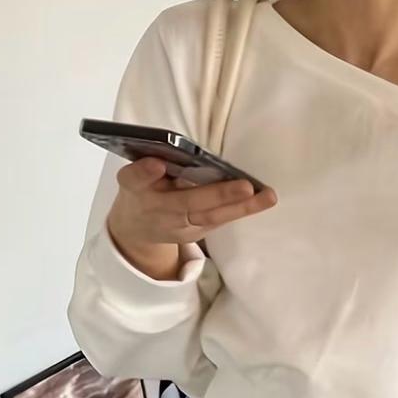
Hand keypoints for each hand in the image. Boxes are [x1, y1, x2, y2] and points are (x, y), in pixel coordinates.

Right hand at [106, 157, 277, 277]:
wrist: (138, 232)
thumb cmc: (139, 196)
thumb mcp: (130, 180)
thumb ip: (140, 172)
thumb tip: (158, 163)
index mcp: (141, 194)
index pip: (138, 181)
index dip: (146, 174)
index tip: (156, 165)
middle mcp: (164, 214)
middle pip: (191, 204)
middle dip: (220, 195)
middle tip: (246, 187)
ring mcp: (183, 228)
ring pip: (214, 218)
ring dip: (242, 208)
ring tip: (268, 197)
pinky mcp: (198, 234)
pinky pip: (220, 220)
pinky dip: (240, 210)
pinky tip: (262, 200)